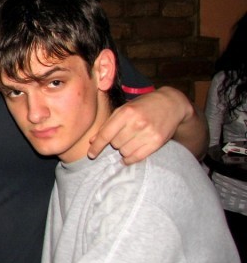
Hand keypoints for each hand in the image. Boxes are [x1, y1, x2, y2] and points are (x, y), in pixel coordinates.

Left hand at [88, 86, 205, 163]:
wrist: (171, 104)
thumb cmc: (144, 105)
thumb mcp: (124, 109)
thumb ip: (108, 124)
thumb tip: (93, 140)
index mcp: (126, 112)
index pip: (106, 134)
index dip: (96, 146)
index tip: (91, 154)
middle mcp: (137, 123)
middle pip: (115, 144)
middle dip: (114, 143)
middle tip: (121, 136)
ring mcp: (148, 133)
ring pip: (125, 152)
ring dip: (123, 150)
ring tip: (128, 142)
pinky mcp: (157, 142)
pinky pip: (137, 157)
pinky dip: (130, 159)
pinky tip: (128, 156)